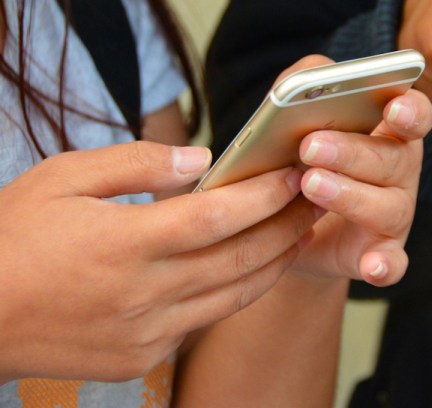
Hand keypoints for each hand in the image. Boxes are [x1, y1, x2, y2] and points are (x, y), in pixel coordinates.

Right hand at [0, 141, 316, 382]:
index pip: (220, 216)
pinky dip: (235, 291)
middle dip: (287, 227)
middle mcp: (144, 293)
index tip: (294, 174)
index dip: (265, 195)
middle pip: (241, 258)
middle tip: (315, 199)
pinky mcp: (142, 357)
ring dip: (275, 263)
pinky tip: (249, 268)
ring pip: (234, 295)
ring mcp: (146, 332)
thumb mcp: (63, 178)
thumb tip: (201, 160)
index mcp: (125, 243)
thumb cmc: (13, 237)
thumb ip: (137, 163)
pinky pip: (204, 319)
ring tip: (299, 233)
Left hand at [293, 86, 431, 286]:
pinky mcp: (381, 254)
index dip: (409, 110)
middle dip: (353, 151)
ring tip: (310, 184)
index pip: (414, 114)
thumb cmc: (300, 157)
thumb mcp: (297, 116)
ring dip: (351, 196)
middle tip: (310, 146)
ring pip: (388, 206)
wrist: (287, 224)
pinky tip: (371, 266)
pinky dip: (385, 266)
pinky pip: (392, 263)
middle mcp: (401, 172)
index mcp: (389, 132)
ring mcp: (395, 215)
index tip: (392, 108)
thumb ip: (305, 84)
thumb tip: (312, 74)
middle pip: (394, 159)